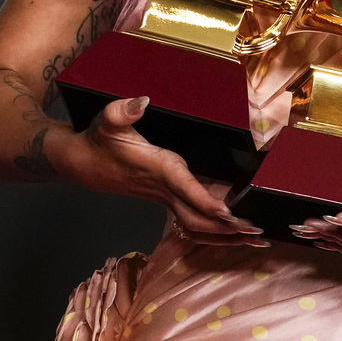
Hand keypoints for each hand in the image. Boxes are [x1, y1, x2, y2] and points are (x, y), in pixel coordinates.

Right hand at [56, 97, 267, 247]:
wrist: (84, 163)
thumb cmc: (101, 141)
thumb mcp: (108, 120)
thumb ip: (123, 110)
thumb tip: (142, 101)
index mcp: (159, 169)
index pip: (186, 189)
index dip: (207, 202)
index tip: (229, 213)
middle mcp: (166, 189)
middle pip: (198, 219)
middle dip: (227, 229)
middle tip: (257, 232)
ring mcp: (168, 198)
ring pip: (198, 227)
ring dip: (226, 236)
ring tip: (257, 239)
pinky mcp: (169, 200)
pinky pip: (194, 223)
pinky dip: (215, 232)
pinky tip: (235, 236)